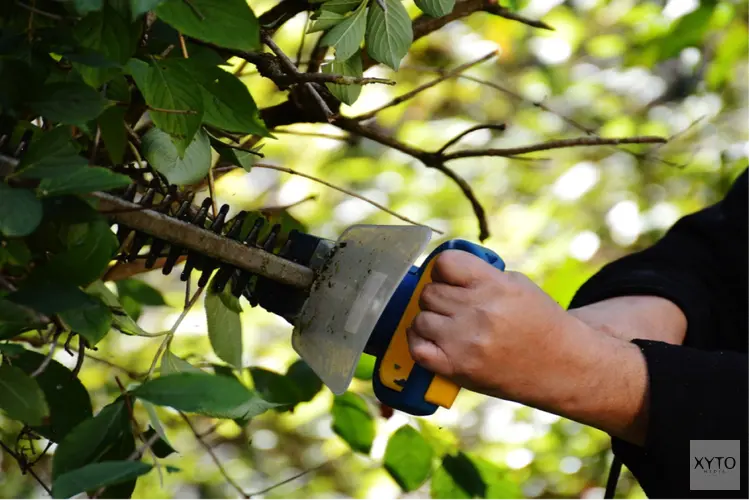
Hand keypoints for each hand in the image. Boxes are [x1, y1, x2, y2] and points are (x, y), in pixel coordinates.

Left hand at [406, 250, 649, 445]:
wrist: (564, 366)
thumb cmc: (540, 323)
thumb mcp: (518, 285)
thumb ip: (480, 275)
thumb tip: (441, 270)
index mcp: (495, 285)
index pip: (444, 262)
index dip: (442, 270)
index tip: (449, 279)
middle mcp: (479, 311)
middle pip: (429, 292)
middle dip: (438, 297)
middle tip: (454, 308)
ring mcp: (466, 341)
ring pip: (420, 318)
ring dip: (429, 321)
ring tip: (448, 327)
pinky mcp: (457, 368)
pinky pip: (417, 347)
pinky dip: (420, 343)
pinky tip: (435, 342)